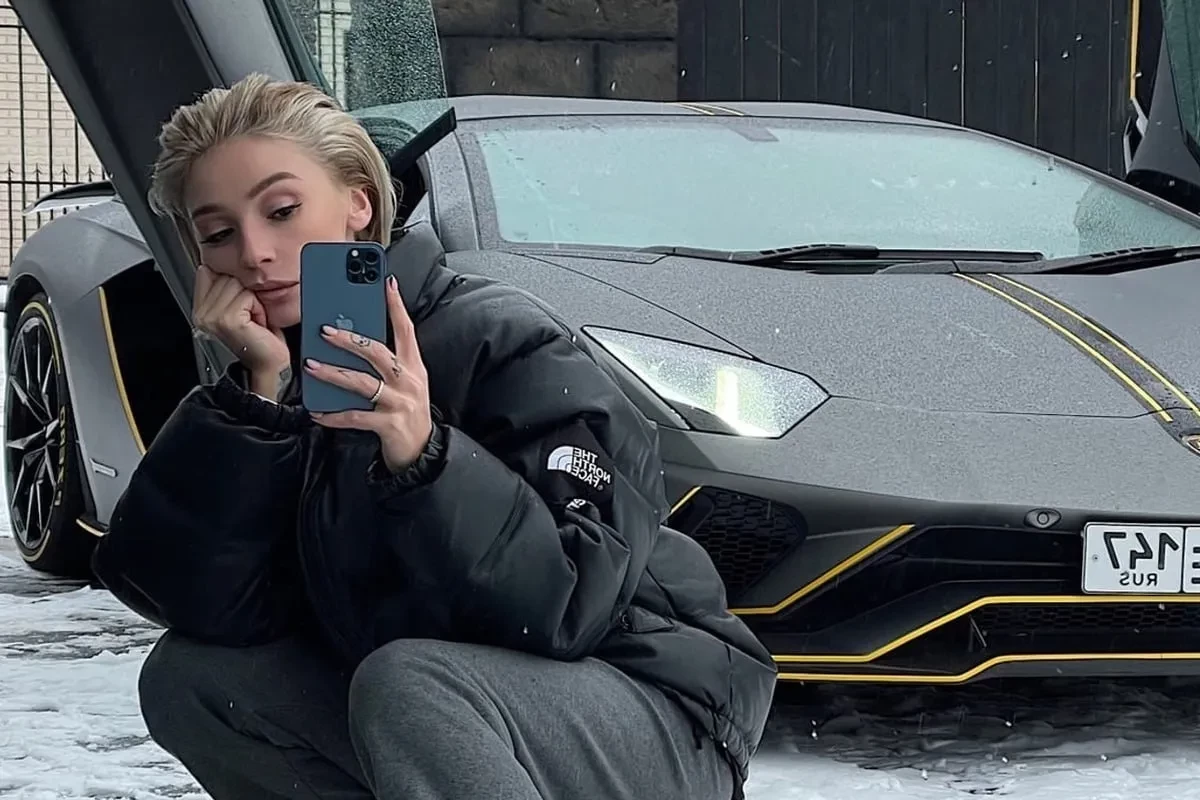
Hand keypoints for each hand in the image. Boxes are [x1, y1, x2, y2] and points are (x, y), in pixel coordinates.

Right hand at [193, 265, 289, 377]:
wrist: (269, 362)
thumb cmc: (259, 336)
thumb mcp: (239, 305)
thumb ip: (226, 284)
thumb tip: (221, 261)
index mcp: (200, 308)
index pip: (209, 269)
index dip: (232, 279)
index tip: (241, 302)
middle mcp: (201, 313)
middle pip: (226, 275)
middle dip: (246, 291)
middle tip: (250, 314)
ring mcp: (212, 317)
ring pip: (237, 284)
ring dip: (254, 300)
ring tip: (253, 319)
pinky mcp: (227, 320)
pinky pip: (247, 296)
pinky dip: (259, 308)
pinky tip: (257, 323)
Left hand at [304, 275, 432, 472]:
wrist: (422, 452)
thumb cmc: (407, 413)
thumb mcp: (404, 384)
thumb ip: (386, 364)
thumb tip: (354, 343)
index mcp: (413, 367)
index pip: (406, 330)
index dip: (396, 306)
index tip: (386, 283)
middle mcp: (409, 381)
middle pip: (377, 352)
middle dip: (349, 339)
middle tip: (324, 330)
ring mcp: (399, 403)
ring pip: (361, 382)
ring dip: (333, 373)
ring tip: (311, 365)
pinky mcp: (388, 425)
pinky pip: (355, 417)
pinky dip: (333, 415)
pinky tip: (316, 411)